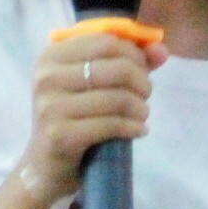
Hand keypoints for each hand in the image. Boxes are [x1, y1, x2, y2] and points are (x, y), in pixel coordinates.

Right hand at [17, 31, 166, 204]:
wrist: (46, 166)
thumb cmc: (73, 118)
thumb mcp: (94, 85)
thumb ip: (128, 62)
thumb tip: (160, 50)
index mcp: (52, 56)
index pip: (106, 42)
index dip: (134, 54)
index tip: (145, 70)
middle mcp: (47, 77)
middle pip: (116, 68)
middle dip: (141, 81)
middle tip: (145, 95)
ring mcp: (51, 107)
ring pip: (116, 98)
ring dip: (140, 107)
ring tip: (142, 114)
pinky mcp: (60, 135)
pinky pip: (110, 125)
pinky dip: (133, 127)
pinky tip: (140, 130)